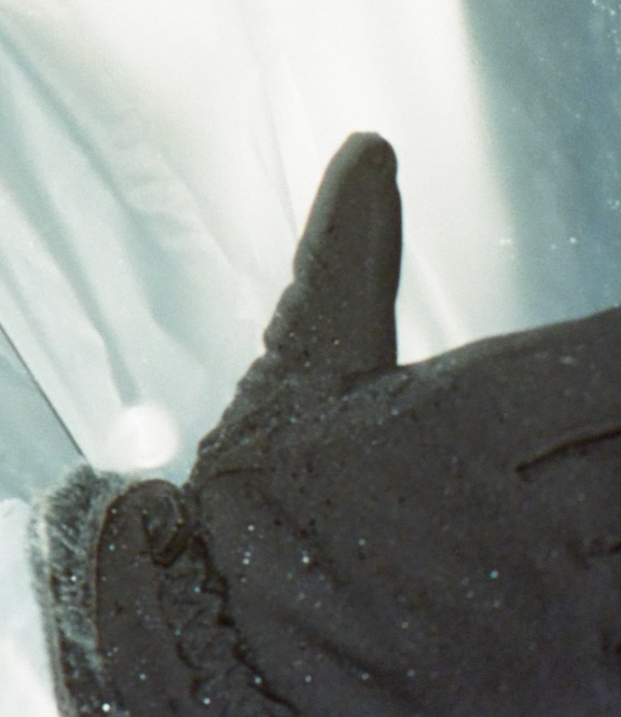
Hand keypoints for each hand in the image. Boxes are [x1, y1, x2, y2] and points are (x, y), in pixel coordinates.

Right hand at [45, 135, 620, 715]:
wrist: (231, 676)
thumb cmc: (258, 515)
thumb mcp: (294, 381)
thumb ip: (350, 267)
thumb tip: (372, 150)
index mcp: (448, 431)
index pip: (607, 362)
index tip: (616, 342)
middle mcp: (514, 523)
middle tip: (600, 413)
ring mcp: (551, 613)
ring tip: (592, 477)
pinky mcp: (572, 677)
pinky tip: (596, 542)